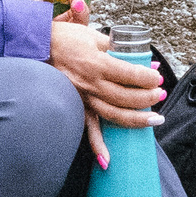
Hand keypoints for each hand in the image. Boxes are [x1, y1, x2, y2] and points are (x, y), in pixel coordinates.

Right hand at [49, 1, 161, 169]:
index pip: (130, 74)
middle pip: (126, 97)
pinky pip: (87, 130)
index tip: (157, 77)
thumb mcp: (93, 36)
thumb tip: (144, 58)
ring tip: (155, 119)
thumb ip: (119, 47)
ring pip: (113, 115)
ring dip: (137, 120)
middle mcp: (91, 84)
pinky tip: (107, 160)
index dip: (148, 77)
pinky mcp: (75, 107)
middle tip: (160, 94)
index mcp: (97, 63)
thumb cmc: (64, 39)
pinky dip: (97, 147)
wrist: (35, 47)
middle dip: (149, 98)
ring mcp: (82, 98)